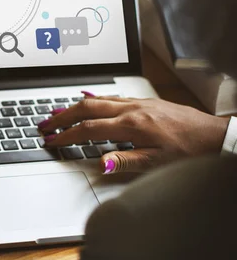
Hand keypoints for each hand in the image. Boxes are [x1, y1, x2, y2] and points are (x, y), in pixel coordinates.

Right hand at [39, 93, 229, 173]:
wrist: (215, 136)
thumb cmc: (189, 151)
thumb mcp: (157, 163)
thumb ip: (125, 161)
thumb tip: (99, 162)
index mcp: (132, 125)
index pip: (88, 129)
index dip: (66, 135)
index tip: (51, 140)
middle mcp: (131, 109)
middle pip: (86, 107)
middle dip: (62, 115)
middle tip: (44, 123)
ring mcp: (137, 103)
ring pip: (97, 99)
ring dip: (74, 106)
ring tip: (57, 112)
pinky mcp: (144, 102)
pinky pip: (111, 96)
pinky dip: (93, 98)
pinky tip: (87, 99)